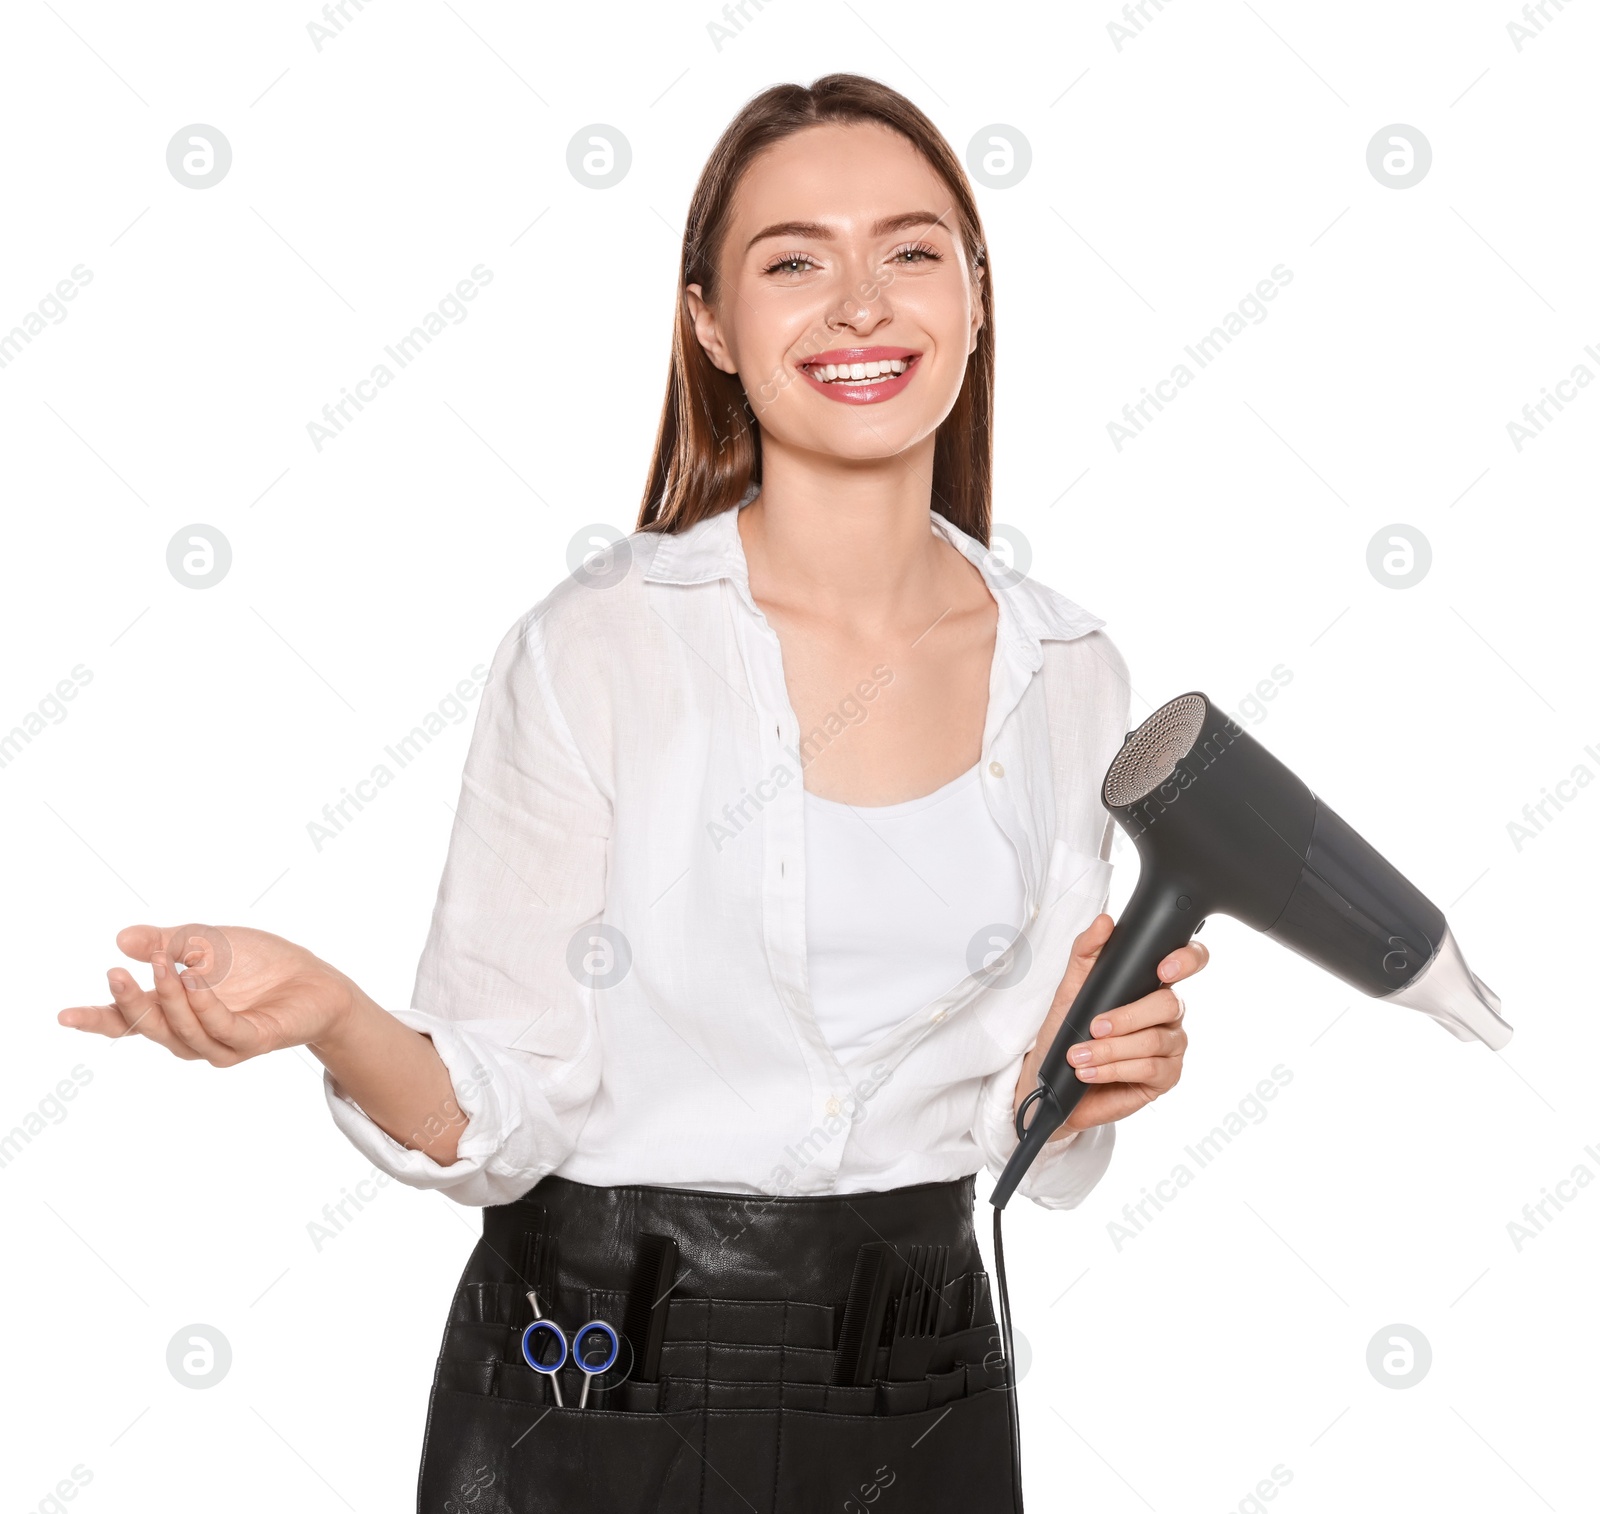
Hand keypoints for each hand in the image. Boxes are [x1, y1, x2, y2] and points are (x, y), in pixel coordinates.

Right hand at [58, 923, 359, 1065]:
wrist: (314, 980)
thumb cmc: (259, 964)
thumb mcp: (208, 942)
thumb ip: (166, 942)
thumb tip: (122, 938)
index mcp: (176, 1013)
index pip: (129, 1021)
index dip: (98, 1019)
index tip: (63, 1015)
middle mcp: (193, 1034)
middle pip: (151, 1028)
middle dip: (131, 1002)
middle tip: (115, 973)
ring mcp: (223, 1043)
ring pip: (184, 1031)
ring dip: (171, 998)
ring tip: (165, 965)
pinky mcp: (254, 1040)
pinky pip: (224, 1030)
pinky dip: (207, 1007)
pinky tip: (197, 981)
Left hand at [1015, 912, 1204, 1138]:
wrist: (1055, 1083)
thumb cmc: (1067, 1034)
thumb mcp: (1071, 990)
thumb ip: (1086, 953)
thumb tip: (1104, 923)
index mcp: (1152, 986)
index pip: (1188, 962)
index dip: (1186, 960)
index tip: (1164, 968)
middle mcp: (1168, 1015)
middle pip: (1170, 1004)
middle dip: (1128, 1016)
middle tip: (1094, 1025)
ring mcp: (1171, 1047)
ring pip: (1154, 1041)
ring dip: (1111, 1049)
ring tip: (1079, 1055)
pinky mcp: (1166, 1077)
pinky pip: (1149, 1069)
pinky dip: (1114, 1069)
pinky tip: (1090, 1072)